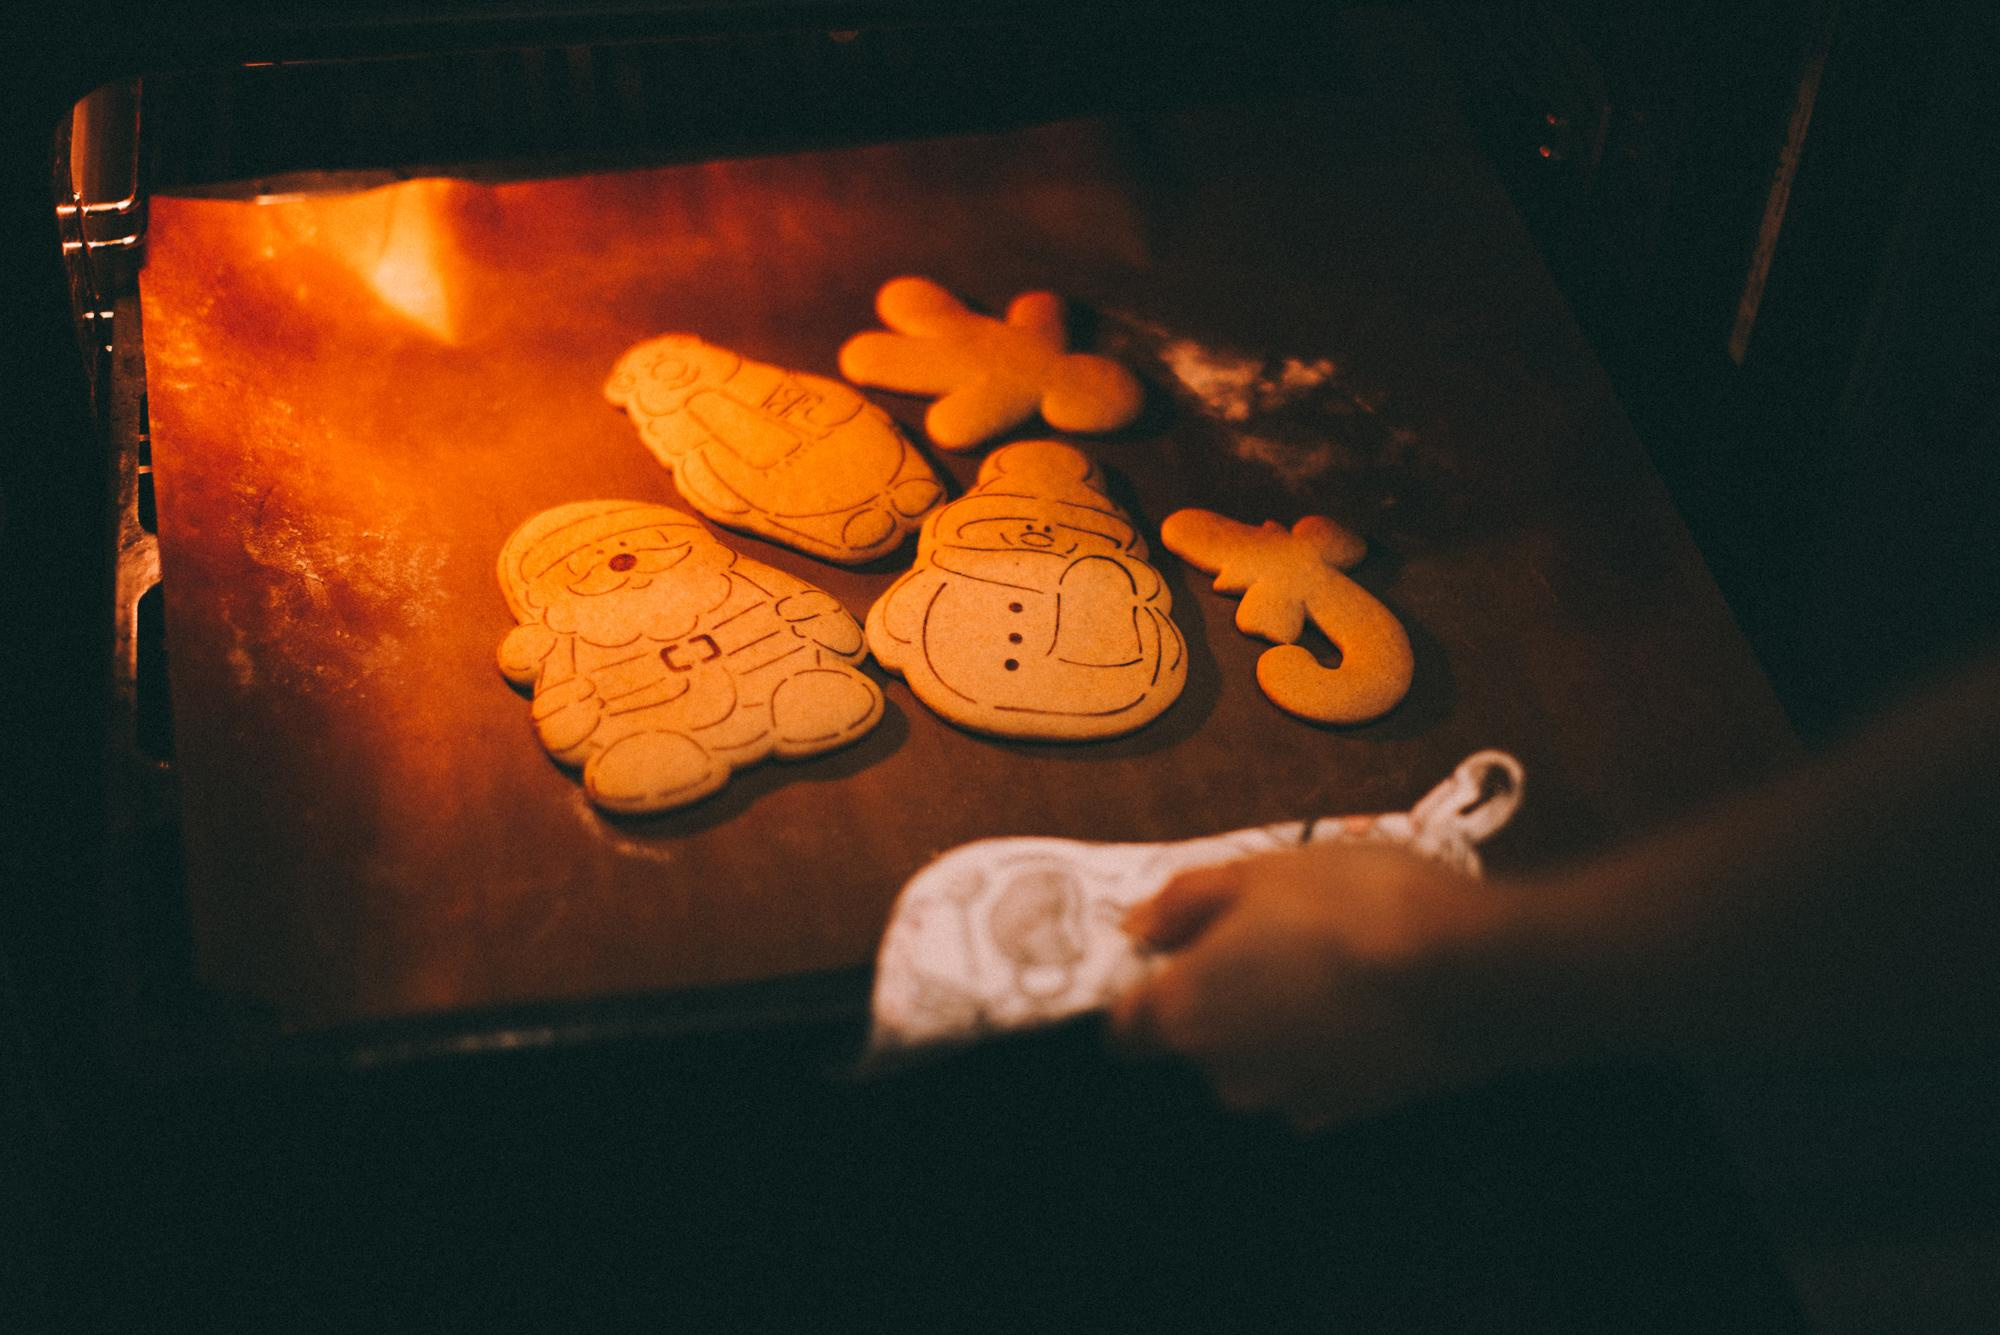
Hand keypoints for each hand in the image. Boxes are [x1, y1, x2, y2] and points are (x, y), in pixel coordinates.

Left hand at [1110, 840, 1582, 1130]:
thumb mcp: (1258, 870)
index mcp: (1187, 1011)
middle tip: (1270, 934)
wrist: (1472, 969)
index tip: (1175, 953)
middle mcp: (1226, 1071)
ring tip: (1328, 959)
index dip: (1143, 991)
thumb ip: (1182, 900)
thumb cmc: (1356, 906)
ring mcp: (1289, 1098)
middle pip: (1196, 1039)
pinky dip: (1324, 1044)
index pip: (1125, 1032)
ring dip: (1276, 1019)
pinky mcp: (1348, 1110)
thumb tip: (1138, 926)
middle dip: (1220, 994)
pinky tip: (1362, 999)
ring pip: (1256, 1059)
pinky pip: (1312, 1073)